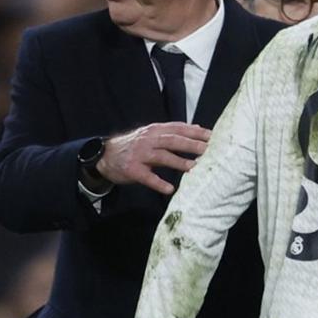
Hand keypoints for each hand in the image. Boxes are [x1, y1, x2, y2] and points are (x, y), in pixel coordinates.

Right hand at [96, 122, 211, 194]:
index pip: (178, 128)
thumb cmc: (135, 145)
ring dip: (178, 161)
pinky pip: (147, 177)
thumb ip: (173, 131)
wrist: (105, 155)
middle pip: (172, 140)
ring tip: (193, 167)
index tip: (212, 136)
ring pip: (161, 157)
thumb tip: (197, 128)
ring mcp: (139, 155)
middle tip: (207, 150)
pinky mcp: (132, 170)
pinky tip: (170, 189)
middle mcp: (148, 140)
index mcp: (155, 130)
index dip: (195, 132)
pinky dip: (158, 183)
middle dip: (190, 144)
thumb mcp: (152, 134)